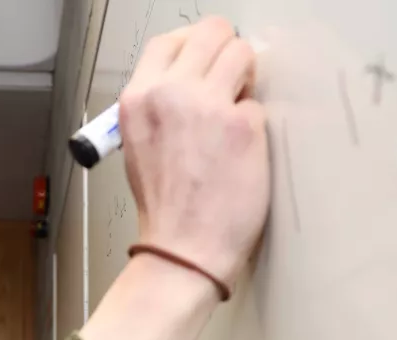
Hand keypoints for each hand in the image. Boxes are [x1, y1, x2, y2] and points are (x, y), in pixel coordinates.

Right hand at [119, 16, 269, 294]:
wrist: (183, 249)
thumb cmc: (165, 209)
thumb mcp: (140, 145)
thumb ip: (160, 105)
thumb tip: (194, 81)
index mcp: (137, 99)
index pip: (169, 40)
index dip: (195, 48)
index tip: (205, 63)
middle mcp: (170, 94)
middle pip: (211, 33)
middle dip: (226, 55)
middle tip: (230, 83)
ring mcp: (208, 106)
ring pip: (242, 54)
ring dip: (246, 79)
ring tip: (237, 113)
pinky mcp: (243, 126)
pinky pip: (259, 105)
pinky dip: (254, 126)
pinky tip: (242, 151)